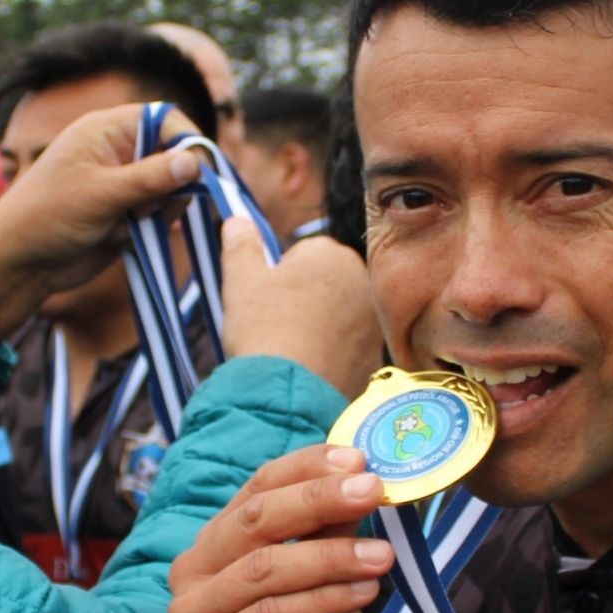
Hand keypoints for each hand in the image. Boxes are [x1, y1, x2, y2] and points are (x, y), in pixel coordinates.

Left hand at [0, 103, 202, 340]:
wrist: (21, 262)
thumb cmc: (49, 215)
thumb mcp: (102, 193)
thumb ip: (151, 177)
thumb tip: (196, 162)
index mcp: (108, 130)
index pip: (166, 120)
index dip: (187, 142)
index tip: (200, 171)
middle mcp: (120, 152)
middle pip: (174, 156)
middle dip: (173, 184)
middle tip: (153, 207)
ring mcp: (125, 184)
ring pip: (171, 190)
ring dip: (160, 211)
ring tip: (128, 224)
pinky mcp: (128, 214)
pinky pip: (159, 217)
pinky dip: (150, 228)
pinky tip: (123, 236)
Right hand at [169, 445, 392, 612]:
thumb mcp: (329, 577)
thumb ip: (334, 530)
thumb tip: (364, 476)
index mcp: (218, 541)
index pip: (257, 486)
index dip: (307, 467)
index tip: (360, 458)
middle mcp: (193, 570)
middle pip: (255, 519)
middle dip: (318, 500)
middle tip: (373, 489)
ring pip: (264, 568)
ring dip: (331, 556)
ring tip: (383, 556)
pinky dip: (322, 599)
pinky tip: (364, 592)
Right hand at [218, 220, 383, 398]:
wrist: (286, 393)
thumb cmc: (262, 329)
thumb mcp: (241, 279)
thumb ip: (241, 244)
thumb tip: (237, 219)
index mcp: (332, 254)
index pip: (303, 253)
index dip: (279, 277)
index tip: (268, 301)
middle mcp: (362, 281)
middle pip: (325, 282)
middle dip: (305, 297)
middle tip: (279, 324)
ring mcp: (373, 321)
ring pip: (338, 314)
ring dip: (319, 325)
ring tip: (293, 347)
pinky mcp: (375, 356)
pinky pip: (348, 347)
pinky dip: (332, 354)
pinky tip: (310, 367)